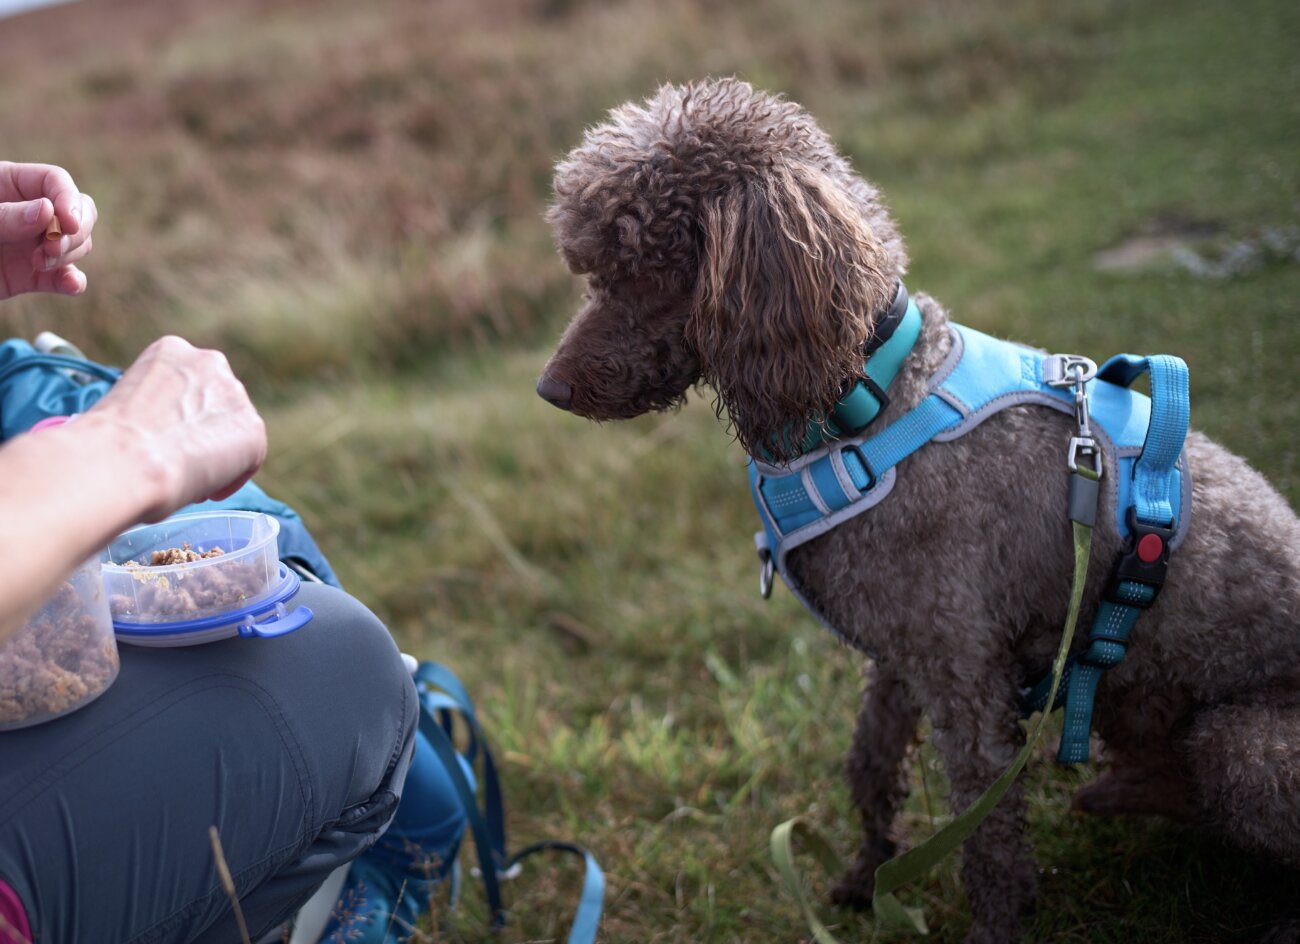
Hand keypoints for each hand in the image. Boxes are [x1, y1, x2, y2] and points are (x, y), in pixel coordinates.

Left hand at [0, 161, 97, 299]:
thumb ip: (6, 215)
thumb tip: (48, 210)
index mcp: (11, 184)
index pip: (56, 182)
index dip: (68, 200)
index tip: (68, 223)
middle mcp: (30, 213)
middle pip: (79, 213)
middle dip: (75, 232)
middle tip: (52, 248)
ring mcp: (33, 245)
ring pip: (77, 246)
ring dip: (68, 256)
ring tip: (37, 263)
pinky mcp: (32, 276)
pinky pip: (64, 278)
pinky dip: (72, 282)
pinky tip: (71, 284)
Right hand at [84, 336, 267, 520]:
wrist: (124, 459)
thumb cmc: (107, 442)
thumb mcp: (124, 403)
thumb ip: (153, 407)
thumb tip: (158, 435)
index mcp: (171, 350)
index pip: (187, 382)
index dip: (177, 414)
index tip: (164, 438)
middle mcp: (210, 363)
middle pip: (215, 403)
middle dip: (201, 431)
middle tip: (180, 461)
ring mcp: (236, 396)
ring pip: (233, 430)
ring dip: (216, 454)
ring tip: (189, 479)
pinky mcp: (253, 431)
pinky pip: (247, 460)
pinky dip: (228, 478)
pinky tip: (204, 491)